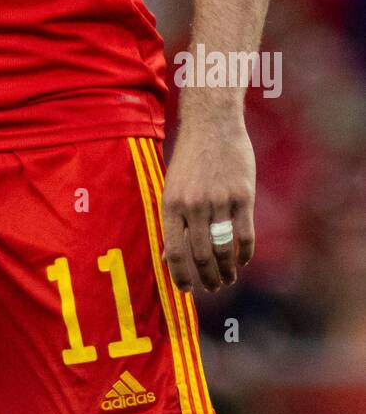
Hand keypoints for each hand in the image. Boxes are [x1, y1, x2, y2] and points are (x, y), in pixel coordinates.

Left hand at [160, 119, 254, 292]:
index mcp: (171, 204)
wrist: (212, 124)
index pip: (175, 253)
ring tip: (228, 278)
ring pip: (223, 250)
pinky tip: (242, 261)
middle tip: (213, 287)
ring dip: (226, 271)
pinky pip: (244, 235)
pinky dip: (244, 254)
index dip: (180, 276)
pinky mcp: (242, 196)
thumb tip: (169, 257)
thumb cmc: (190, 157)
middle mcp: (193, 206)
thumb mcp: (172, 186)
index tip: (187, 289)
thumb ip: (172, 220)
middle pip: (201, 256)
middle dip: (207, 278)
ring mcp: (219, 201)